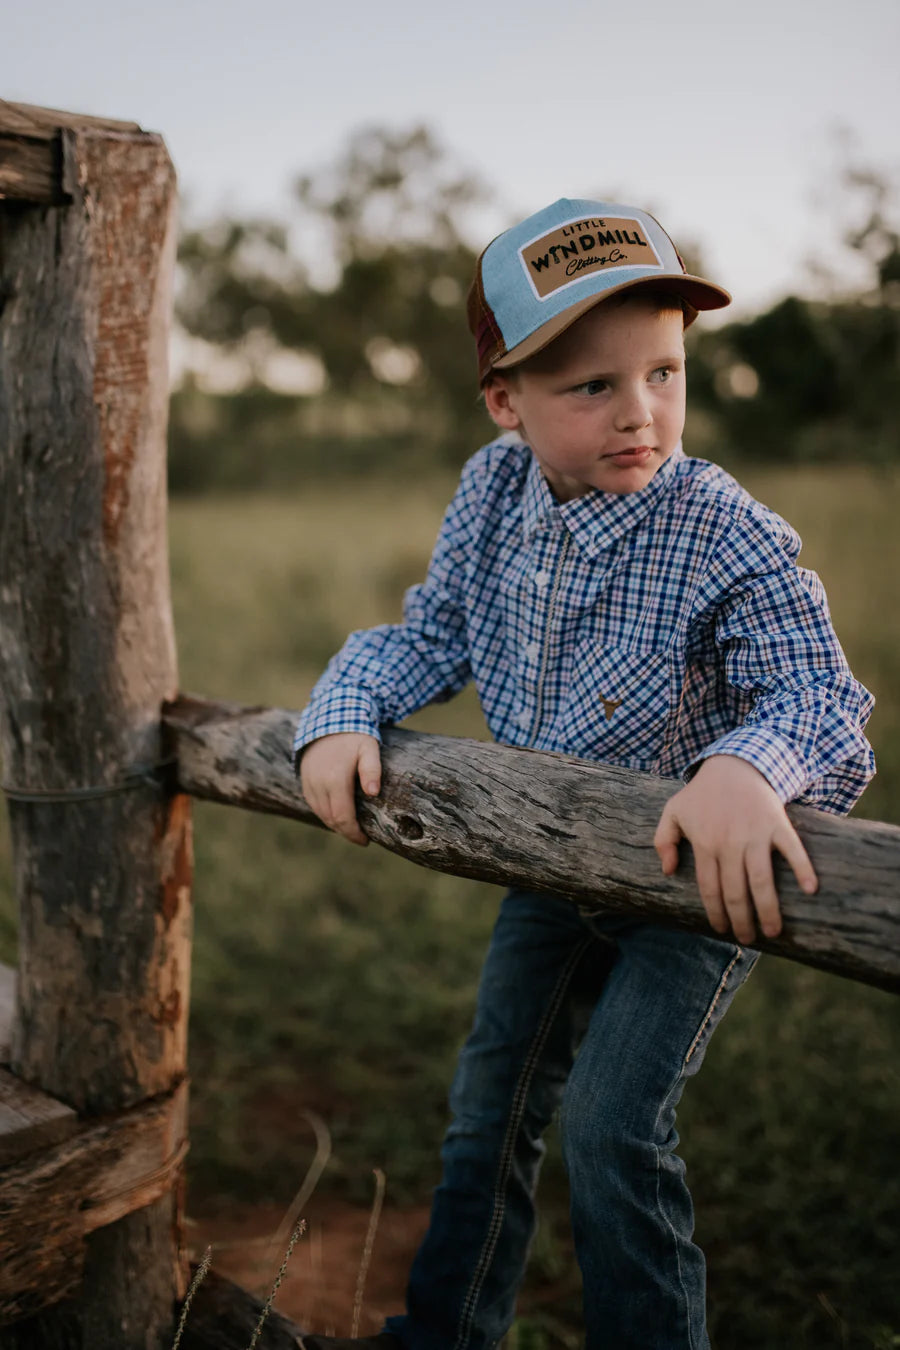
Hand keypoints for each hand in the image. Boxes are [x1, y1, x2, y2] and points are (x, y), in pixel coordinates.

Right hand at [299, 732, 381, 846]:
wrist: (328, 718)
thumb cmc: (354, 735)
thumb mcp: (369, 748)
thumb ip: (371, 770)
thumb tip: (373, 793)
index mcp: (334, 779)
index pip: (342, 817)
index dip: (353, 833)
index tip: (365, 841)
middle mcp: (318, 783)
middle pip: (330, 819)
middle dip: (346, 832)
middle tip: (361, 838)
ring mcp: (308, 782)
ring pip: (320, 813)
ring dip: (334, 824)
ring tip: (351, 827)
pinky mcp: (304, 779)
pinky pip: (313, 803)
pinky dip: (324, 813)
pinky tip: (337, 814)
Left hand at [653, 755, 817, 943]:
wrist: (735, 763)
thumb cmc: (702, 793)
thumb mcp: (673, 811)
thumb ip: (662, 841)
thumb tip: (667, 871)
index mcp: (704, 843)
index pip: (710, 888)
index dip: (716, 913)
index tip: (723, 930)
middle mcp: (729, 842)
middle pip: (735, 891)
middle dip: (742, 920)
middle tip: (748, 939)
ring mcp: (755, 833)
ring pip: (761, 879)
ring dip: (768, 909)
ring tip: (774, 931)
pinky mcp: (777, 823)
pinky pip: (792, 849)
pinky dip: (802, 868)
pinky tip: (810, 889)